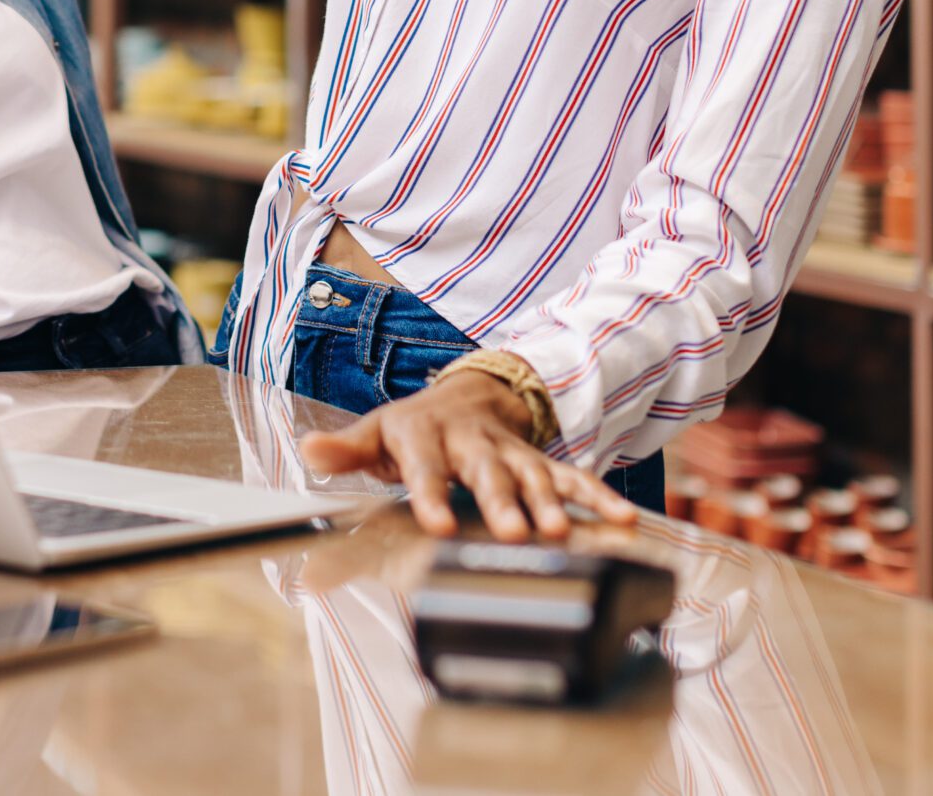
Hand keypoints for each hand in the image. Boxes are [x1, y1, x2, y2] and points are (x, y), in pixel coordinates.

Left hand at [298, 363, 638, 541]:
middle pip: (488, 474)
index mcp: (425, 437)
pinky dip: (598, 497)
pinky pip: (574, 479)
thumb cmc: (411, 430)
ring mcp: (511, 454)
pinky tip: (623, 520)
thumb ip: (344, 451)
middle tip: (512, 533)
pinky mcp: (542, 464)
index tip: (439, 524)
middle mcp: (472, 444)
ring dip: (549, 505)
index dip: (432, 494)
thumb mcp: (374, 436)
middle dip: (502, 503)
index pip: (426, 468)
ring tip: (562, 534)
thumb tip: (309, 451)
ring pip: (534, 478)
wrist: (464, 397)